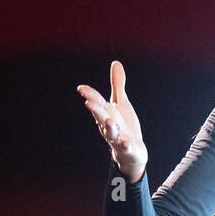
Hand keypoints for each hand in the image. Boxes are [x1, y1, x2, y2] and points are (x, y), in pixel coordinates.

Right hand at [76, 61, 147, 182]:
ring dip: (110, 128)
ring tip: (110, 122)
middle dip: (96, 110)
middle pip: (101, 117)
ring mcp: (117, 138)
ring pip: (111, 133)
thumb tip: (116, 63)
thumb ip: (117, 85)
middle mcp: (109, 125)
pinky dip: (125, 145)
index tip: (81, 88)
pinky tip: (126, 142)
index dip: (89, 95)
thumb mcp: (121, 103)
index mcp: (106, 113)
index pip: (96, 102)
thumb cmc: (124, 126)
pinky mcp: (127, 149)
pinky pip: (125, 148)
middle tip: (89, 103)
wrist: (132, 152)